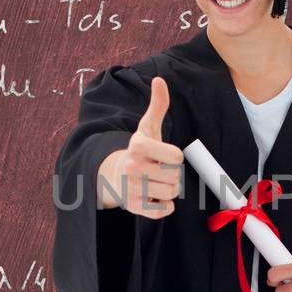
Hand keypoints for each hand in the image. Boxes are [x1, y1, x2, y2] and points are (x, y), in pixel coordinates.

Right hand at [98, 76, 182, 217]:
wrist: (114, 175)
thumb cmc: (139, 150)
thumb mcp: (147, 128)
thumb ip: (157, 106)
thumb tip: (159, 80)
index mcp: (138, 145)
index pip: (177, 156)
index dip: (174, 157)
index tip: (163, 155)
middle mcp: (132, 166)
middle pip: (176, 176)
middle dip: (172, 174)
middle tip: (159, 170)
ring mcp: (131, 188)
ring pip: (171, 193)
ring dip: (169, 190)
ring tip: (156, 182)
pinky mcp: (133, 207)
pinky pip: (163, 211)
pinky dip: (164, 206)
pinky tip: (153, 197)